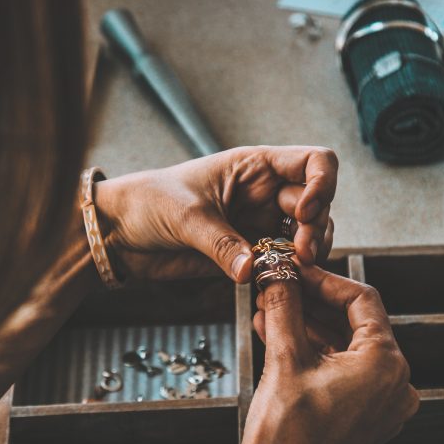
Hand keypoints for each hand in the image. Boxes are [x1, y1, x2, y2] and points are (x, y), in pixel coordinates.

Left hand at [93, 146, 336, 282]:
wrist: (121, 234)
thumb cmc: (147, 203)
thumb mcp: (185, 216)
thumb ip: (220, 243)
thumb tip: (251, 270)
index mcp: (255, 167)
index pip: (314, 162)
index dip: (322, 184)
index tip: (305, 212)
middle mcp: (266, 192)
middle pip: (319, 203)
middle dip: (316, 228)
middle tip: (299, 254)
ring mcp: (262, 223)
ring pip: (310, 235)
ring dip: (310, 252)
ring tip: (292, 268)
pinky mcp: (253, 254)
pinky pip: (287, 262)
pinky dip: (293, 272)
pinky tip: (282, 281)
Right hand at [227, 267, 419, 443]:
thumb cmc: (284, 442)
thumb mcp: (283, 362)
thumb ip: (284, 308)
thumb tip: (278, 272)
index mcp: (386, 365)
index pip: (361, 300)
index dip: (324, 279)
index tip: (293, 268)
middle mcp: (395, 384)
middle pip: (354, 323)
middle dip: (311, 302)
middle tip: (277, 285)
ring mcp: (382, 404)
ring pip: (345, 347)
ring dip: (308, 326)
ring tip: (268, 308)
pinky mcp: (365, 417)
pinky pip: (343, 372)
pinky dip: (314, 353)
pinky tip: (278, 335)